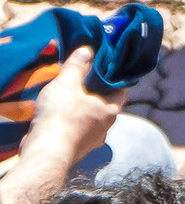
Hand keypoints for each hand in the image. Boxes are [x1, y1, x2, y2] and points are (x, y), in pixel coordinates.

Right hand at [19, 46, 118, 163]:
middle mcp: (105, 128)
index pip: (121, 91)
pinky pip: (76, 130)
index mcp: (110, 111)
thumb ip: (77, 65)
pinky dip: (70, 121)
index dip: (113, 78)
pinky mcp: (75, 149)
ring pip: (89, 119)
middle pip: (104, 105)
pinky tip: (57, 115)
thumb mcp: (67, 83)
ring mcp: (90, 141)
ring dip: (80, 108)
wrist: (45, 153)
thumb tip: (87, 50)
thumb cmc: (61, 116)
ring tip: (66, 95)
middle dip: (93, 92)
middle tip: (80, 79)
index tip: (103, 69)